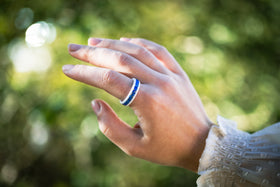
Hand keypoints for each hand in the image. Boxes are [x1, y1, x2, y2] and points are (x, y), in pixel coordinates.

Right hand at [63, 38, 212, 171]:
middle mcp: (159, 82)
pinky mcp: (178, 73)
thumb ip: (110, 126)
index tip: (67, 69)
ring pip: (137, 51)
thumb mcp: (134, 147)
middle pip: (120, 60)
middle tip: (74, 49)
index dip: (85, 73)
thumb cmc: (166, 149)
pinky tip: (125, 41)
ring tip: (93, 42)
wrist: (201, 144)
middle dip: (93, 53)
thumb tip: (95, 102)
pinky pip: (158, 51)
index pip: (108, 79)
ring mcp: (171, 75)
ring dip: (113, 44)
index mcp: (147, 102)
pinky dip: (140, 43)